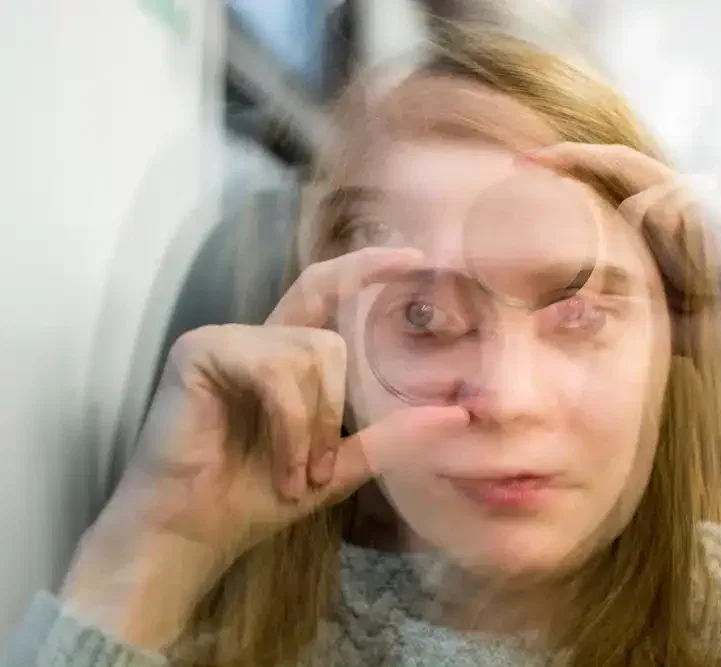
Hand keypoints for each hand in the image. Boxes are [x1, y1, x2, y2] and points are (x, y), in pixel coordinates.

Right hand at [59, 247, 470, 647]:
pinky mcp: (200, 350)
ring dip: (313, 428)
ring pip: (311, 355)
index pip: (328, 290)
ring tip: (296, 475)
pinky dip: (291, 426)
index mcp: (282, 355)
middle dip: (337, 408)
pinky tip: (282, 466)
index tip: (414, 258)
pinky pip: (276, 372)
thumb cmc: (255, 497)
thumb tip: (458, 415)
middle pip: (330, 338)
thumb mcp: (339, 466)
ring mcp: (224, 338)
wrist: (191, 531)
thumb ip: (391, 436)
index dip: (366, 267)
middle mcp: (255, 338)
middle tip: (324, 468)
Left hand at [529, 144, 720, 418]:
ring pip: (659, 201)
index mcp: (687, 219)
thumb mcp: (671, 316)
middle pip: (631, 168)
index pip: (626, 184)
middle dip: (577, 161)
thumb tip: (558, 309)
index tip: (529, 167)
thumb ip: (632, 298)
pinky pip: (697, 204)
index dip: (580, 171)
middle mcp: (708, 189)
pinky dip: (704, 242)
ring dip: (674, 252)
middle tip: (530, 160)